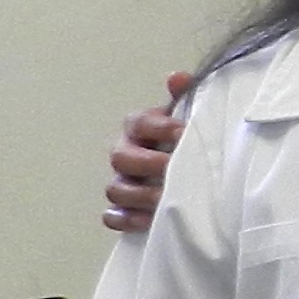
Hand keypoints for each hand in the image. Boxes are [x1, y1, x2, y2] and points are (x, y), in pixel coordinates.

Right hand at [100, 72, 193, 235]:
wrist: (187, 168)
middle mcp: (124, 153)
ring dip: (139, 196)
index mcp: (138, 127)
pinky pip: (112, 217)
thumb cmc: (184, 140)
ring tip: (165, 199)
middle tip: (173, 168)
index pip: (139, 122)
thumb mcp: (186, 117)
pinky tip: (147, 221)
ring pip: (115, 189)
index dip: (159, 127)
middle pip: (120, 158)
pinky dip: (126, 220)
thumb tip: (177, 77)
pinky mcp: (121, 209)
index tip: (183, 133)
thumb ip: (184, 97)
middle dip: (148, 164)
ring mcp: (121, 182)